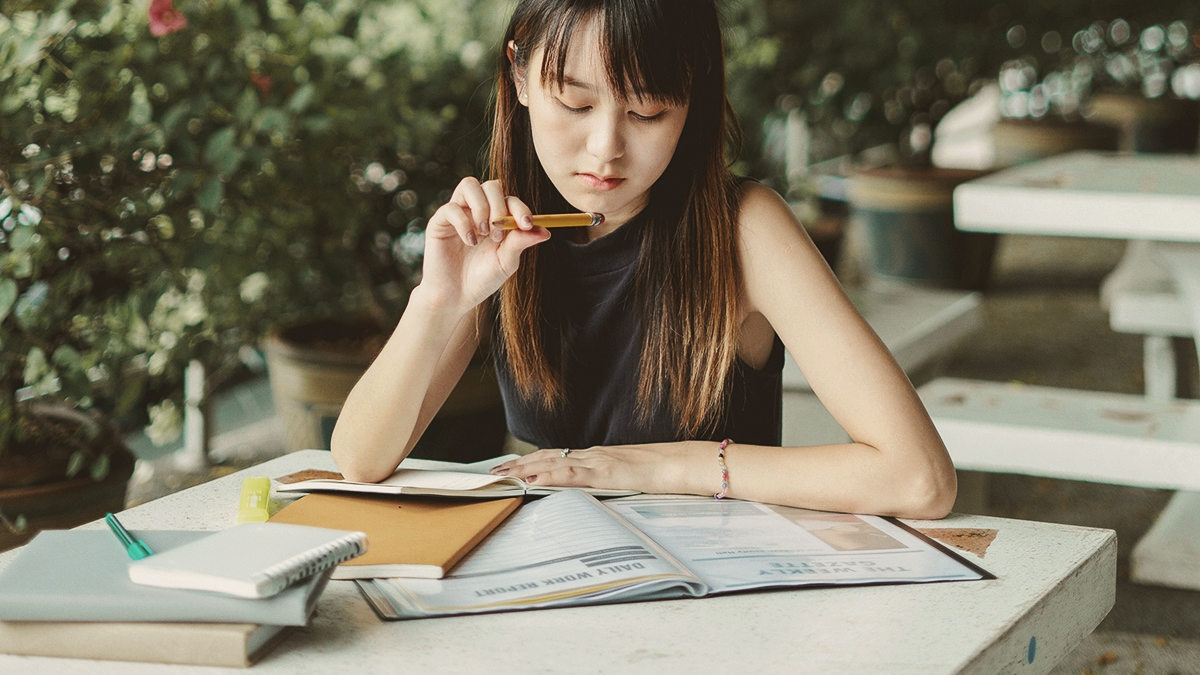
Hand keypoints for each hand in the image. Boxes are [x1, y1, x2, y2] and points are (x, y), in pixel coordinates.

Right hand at [418, 177, 548, 313]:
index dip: (520, 208)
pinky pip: (451, 207)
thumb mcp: (506, 262)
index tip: (526, 224)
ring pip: (469, 185)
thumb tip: (546, 231)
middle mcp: (478, 211)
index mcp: (497, 219)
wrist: (456, 298)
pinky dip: (463, 223)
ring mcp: (459, 214)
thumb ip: (521, 243)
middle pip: (491, 185)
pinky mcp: (440, 221)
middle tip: (498, 234)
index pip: (510, 200)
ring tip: (484, 233)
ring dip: (481, 207)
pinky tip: (470, 242)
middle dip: (499, 206)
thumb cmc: (482, 279)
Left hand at [490, 444, 699, 494]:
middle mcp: (593, 455)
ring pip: (553, 463)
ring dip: (525, 469)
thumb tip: (594, 491)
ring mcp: (598, 462)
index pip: (557, 456)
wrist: (683, 463)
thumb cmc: (662, 471)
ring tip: (502, 475)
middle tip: (492, 471)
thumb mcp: (628, 477)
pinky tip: (533, 480)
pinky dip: (549, 476)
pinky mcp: (606, 473)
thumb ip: (609, 480)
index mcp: (597, 457)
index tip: (509, 466)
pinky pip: (572, 474)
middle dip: (518, 464)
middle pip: (547, 457)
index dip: (531, 460)